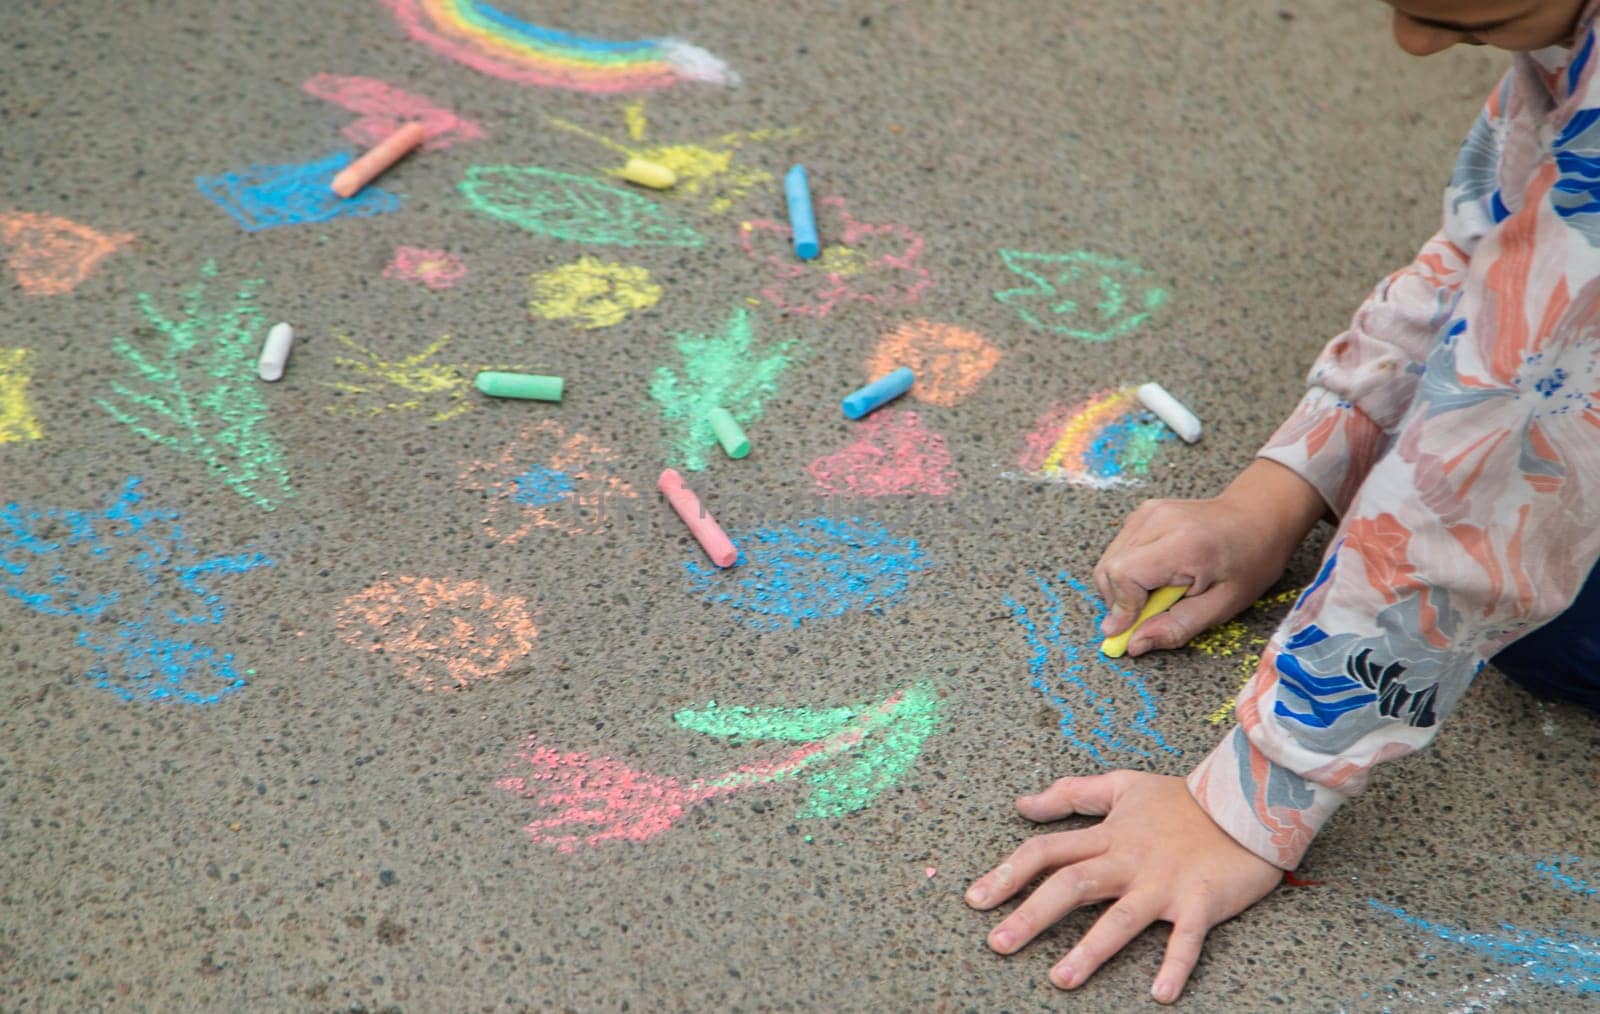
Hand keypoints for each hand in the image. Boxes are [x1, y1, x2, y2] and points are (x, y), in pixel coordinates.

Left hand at [965, 771, 1282, 1003]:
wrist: (1249, 802)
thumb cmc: (1183, 800)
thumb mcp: (1123, 785)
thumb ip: (1073, 793)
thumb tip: (1023, 804)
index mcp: (1108, 835)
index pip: (1047, 852)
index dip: (1008, 873)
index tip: (976, 900)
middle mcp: (1129, 860)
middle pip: (1072, 885)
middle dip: (1031, 915)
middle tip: (998, 944)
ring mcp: (1164, 882)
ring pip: (1120, 917)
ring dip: (1090, 949)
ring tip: (1061, 980)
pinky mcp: (1202, 901)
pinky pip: (1187, 937)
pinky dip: (1176, 964)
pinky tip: (1160, 993)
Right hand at [1093, 459, 1325, 655]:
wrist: (1258, 516)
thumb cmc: (1249, 562)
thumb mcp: (1223, 606)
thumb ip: (1177, 627)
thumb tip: (1133, 644)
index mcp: (1183, 545)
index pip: (1123, 574)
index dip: (1121, 607)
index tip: (1129, 629)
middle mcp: (1158, 521)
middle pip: (1108, 568)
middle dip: (1119, 601)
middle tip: (1151, 612)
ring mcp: (1147, 512)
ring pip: (1108, 561)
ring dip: (1123, 587)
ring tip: (1159, 592)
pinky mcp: (1143, 512)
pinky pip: (1118, 549)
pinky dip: (1128, 570)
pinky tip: (1157, 574)